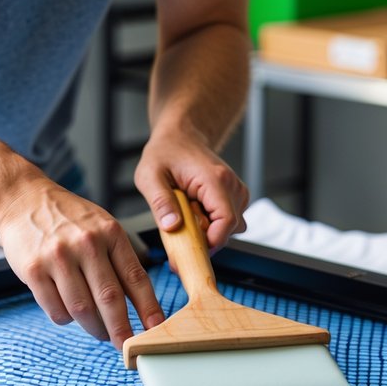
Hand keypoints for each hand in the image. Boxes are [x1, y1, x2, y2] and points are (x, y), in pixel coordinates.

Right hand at [0, 177, 164, 348]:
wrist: (22, 199)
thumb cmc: (68, 218)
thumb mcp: (101, 227)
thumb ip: (119, 259)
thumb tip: (140, 305)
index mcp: (110, 233)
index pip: (135, 278)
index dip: (148, 308)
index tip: (155, 331)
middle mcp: (86, 244)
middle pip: (110, 299)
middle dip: (121, 330)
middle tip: (127, 347)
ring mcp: (58, 257)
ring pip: (82, 310)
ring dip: (94, 328)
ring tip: (99, 331)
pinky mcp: (33, 270)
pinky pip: (56, 310)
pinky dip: (66, 319)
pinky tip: (69, 312)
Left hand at [134, 128, 248, 249]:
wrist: (180, 136)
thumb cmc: (165, 152)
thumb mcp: (150, 176)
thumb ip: (161, 202)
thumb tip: (172, 226)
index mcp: (215, 180)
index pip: (226, 222)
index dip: (210, 242)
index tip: (190, 250)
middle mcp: (232, 186)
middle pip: (229, 229)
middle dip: (204, 238)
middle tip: (179, 228)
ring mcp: (236, 191)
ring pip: (230, 228)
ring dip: (207, 229)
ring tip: (186, 213)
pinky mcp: (234, 197)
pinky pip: (228, 222)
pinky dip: (211, 224)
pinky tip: (195, 211)